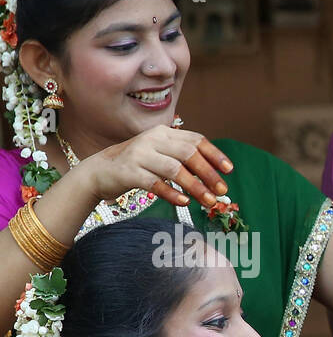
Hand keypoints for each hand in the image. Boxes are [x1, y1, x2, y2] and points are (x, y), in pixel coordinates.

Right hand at [80, 126, 232, 207]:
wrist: (99, 171)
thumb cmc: (138, 165)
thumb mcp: (161, 155)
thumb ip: (183, 160)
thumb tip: (215, 177)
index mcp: (164, 134)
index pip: (195, 139)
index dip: (214, 154)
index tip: (229, 170)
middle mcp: (152, 140)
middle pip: (188, 153)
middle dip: (208, 173)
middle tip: (222, 191)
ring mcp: (139, 155)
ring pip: (174, 169)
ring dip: (195, 186)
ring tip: (209, 201)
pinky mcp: (129, 172)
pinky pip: (155, 183)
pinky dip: (172, 193)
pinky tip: (184, 202)